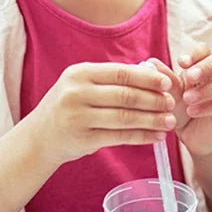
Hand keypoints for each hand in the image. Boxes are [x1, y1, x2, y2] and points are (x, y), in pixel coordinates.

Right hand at [24, 62, 175, 167]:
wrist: (38, 137)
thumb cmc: (70, 106)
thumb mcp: (83, 85)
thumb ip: (112, 80)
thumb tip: (154, 74)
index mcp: (80, 73)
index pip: (120, 73)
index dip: (147, 78)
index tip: (167, 83)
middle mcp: (76, 93)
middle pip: (125, 95)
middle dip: (153, 99)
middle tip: (172, 103)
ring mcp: (78, 117)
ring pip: (125, 117)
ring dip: (152, 120)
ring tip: (170, 122)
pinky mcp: (82, 139)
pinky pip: (120, 137)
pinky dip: (142, 137)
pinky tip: (156, 137)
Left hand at [147, 46, 211, 157]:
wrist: (192, 137)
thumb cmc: (182, 109)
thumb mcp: (171, 94)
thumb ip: (166, 79)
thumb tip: (151, 62)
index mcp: (206, 66)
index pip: (206, 50)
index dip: (195, 53)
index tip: (180, 63)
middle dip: (207, 66)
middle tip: (189, 76)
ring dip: (207, 88)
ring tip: (187, 98)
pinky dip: (207, 106)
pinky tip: (191, 111)